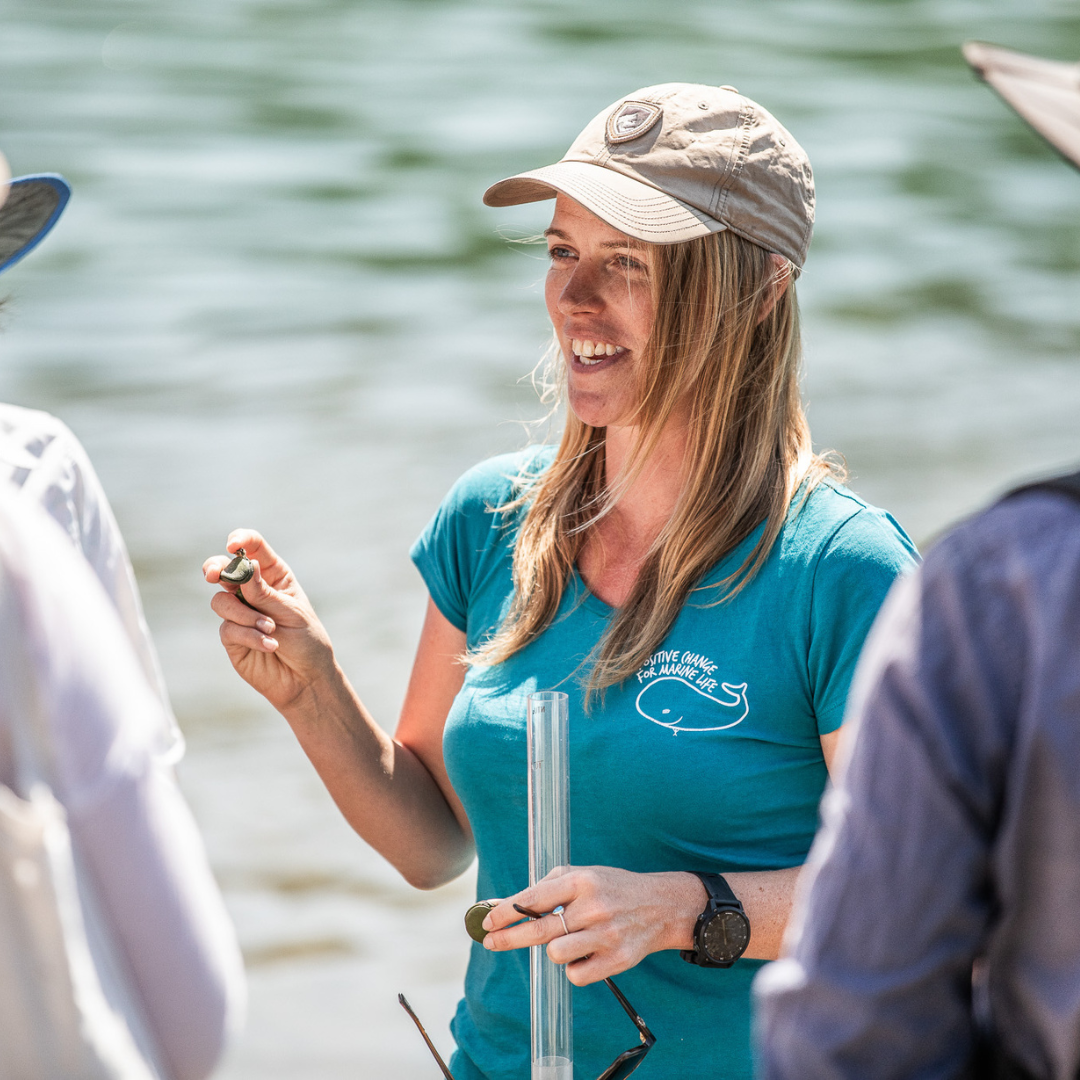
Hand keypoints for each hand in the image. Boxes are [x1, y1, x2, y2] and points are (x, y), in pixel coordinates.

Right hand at [203, 530, 336, 711]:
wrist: (306, 679)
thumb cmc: (306, 641)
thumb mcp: (291, 612)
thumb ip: (265, 593)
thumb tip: (245, 566)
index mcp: (273, 576)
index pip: (254, 548)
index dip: (241, 540)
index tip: (233, 544)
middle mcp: (252, 591)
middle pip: (223, 569)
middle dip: (215, 568)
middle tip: (212, 575)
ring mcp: (239, 613)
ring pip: (221, 600)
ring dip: (244, 614)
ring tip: (270, 628)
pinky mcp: (232, 637)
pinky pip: (228, 628)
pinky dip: (249, 635)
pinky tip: (270, 644)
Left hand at [479, 866, 705, 985]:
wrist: (661, 906)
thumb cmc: (612, 889)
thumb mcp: (582, 875)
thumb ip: (545, 888)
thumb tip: (504, 906)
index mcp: (581, 881)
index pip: (533, 899)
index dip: (505, 912)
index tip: (487, 921)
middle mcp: (593, 907)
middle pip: (537, 931)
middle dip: (507, 938)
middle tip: (490, 942)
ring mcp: (605, 935)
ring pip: (555, 955)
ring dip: (553, 950)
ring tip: (568, 939)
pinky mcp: (617, 960)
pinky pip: (576, 975)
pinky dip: (574, 968)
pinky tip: (586, 953)